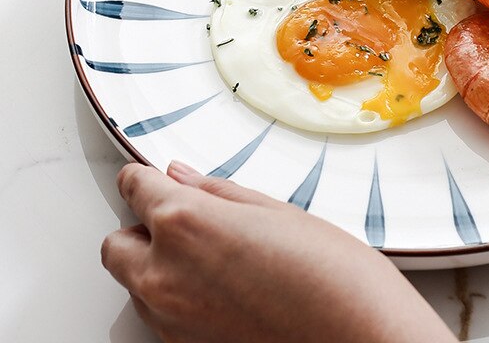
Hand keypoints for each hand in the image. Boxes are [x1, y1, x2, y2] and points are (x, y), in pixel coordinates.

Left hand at [102, 162, 456, 342]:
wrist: (355, 335)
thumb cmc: (330, 273)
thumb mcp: (277, 211)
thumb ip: (217, 192)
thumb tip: (181, 177)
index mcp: (186, 222)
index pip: (134, 188)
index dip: (144, 178)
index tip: (152, 178)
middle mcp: (165, 273)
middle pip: (116, 243)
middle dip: (142, 227)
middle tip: (184, 219)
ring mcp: (169, 318)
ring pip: (133, 282)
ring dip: (155, 264)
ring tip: (212, 257)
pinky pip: (156, 314)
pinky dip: (173, 296)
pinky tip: (220, 287)